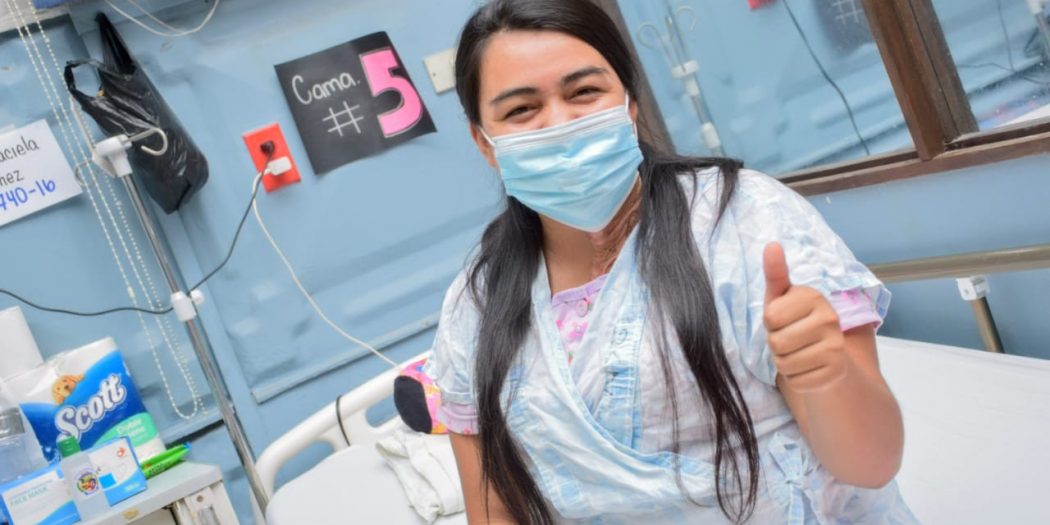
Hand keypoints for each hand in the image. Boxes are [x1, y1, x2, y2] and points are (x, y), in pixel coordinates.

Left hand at [763, 242, 848, 391]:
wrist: (829, 359)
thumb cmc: (797, 323)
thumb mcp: (781, 298)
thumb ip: (776, 274)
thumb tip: (771, 245)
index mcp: (814, 296)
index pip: (770, 316)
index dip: (771, 323)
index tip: (785, 320)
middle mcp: (830, 318)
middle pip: (776, 341)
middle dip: (776, 344)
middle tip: (792, 339)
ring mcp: (836, 346)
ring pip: (784, 362)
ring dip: (784, 362)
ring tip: (799, 353)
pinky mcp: (835, 371)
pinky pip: (796, 379)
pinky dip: (795, 377)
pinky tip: (808, 368)